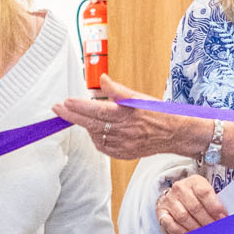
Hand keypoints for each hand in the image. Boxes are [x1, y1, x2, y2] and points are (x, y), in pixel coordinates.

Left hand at [55, 75, 200, 162]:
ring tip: (82, 117)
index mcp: (127, 114)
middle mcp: (124, 131)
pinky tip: (96, 131)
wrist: (175, 133)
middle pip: (91, 124)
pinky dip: (96, 139)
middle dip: (72, 116)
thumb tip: (101, 79)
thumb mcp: (138, 97)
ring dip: (86, 127)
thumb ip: (117, 90)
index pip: (96, 110)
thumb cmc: (158, 112)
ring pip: (95, 136)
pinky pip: (104, 148)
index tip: (65, 102)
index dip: (78, 107)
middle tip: (58, 109)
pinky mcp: (125, 154)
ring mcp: (124, 145)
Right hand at [156, 173, 226, 233]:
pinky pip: (172, 225)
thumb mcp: (206, 193)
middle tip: (216, 230)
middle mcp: (180, 188)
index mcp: (194, 181)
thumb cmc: (195, 196)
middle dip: (207, 221)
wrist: (176, 196)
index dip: (215, 207)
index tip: (223, 218)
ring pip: (184, 217)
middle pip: (195, 207)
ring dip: (196, 229)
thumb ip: (215, 202)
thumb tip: (225, 218)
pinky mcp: (161, 212)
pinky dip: (182, 233)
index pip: (204, 193)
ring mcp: (169, 200)